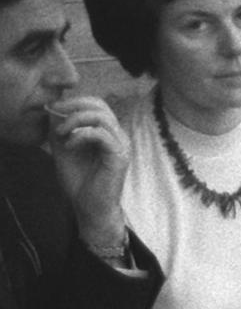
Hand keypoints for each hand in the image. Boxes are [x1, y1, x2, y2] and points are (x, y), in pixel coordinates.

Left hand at [45, 96, 129, 251]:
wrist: (89, 207)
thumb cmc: (79, 181)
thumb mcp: (63, 150)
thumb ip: (60, 130)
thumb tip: (52, 110)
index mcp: (107, 132)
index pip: (96, 105)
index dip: (74, 101)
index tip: (52, 108)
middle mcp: (117, 135)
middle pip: (100, 106)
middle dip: (74, 106)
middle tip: (54, 113)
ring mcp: (121, 145)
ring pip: (102, 117)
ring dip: (75, 120)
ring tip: (61, 133)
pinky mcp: (119, 156)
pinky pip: (101, 134)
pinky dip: (81, 136)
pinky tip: (70, 145)